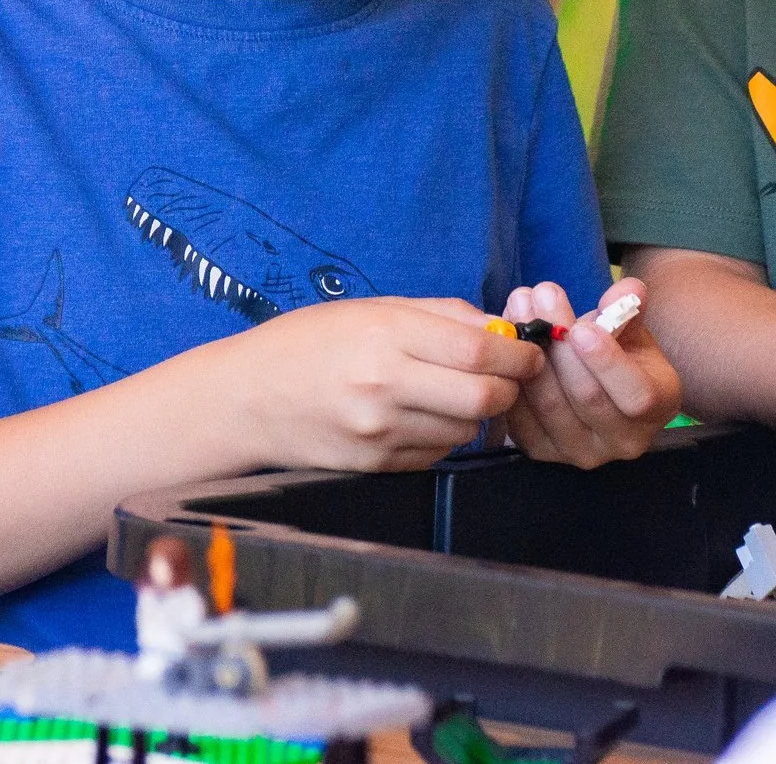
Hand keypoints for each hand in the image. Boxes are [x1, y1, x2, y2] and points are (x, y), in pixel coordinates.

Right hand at [233, 296, 541, 471]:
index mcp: (386, 335)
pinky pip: (437, 455)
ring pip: (466, 431)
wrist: (246, 398)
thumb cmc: (310, 342)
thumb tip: (503, 327)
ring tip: (454, 393)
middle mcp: (384, 386)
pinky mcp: (375, 466)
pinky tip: (422, 416)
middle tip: (508, 376)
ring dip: (476, 414)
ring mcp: (379, 432)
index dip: (518, 353)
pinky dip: (444, 436)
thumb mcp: (374, 308)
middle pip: (483, 398)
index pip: (479, 350)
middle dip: (509, 388)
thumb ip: (443, 315)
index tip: (529, 351)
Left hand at [502, 278, 681, 467]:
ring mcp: (581, 452)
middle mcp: (624, 441)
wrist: (594, 381)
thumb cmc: (619, 351)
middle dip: (560, 345)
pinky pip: (521, 419)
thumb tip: (629, 289)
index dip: (608, 363)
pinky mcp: (543, 451)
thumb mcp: (631, 327)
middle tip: (542, 296)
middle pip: (587, 397)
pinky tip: (508, 338)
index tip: (581, 329)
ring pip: (550, 406)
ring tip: (520, 306)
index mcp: (659, 407)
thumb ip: (629, 307)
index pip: (636, 396)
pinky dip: (512, 378)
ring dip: (530, 353)